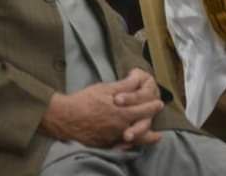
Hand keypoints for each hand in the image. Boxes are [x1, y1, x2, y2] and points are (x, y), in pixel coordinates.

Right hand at [40, 70, 163, 147]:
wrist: (66, 118)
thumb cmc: (84, 101)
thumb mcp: (104, 89)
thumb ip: (123, 86)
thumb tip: (137, 79)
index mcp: (123, 113)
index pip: (144, 109)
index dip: (153, 105)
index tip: (159, 102)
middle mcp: (122, 128)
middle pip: (144, 125)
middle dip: (152, 119)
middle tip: (156, 116)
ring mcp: (115, 138)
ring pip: (137, 139)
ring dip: (147, 136)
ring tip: (155, 135)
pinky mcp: (107, 143)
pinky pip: (124, 144)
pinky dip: (132, 142)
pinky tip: (132, 140)